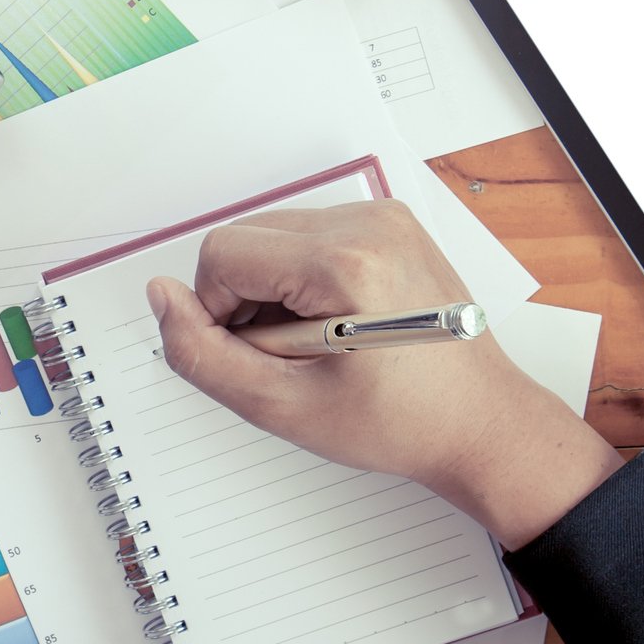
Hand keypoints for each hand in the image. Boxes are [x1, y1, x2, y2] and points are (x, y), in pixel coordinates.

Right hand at [145, 199, 620, 549]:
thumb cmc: (397, 424)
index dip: (216, 312)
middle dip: (244, 300)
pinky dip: (301, 278)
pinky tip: (332, 324)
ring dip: (271, 290)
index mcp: (345, 263)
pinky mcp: (391, 224)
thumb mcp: (281, 406)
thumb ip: (202, 354)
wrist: (481, 424)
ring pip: (272, 236)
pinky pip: (308, 236)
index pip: (223, 254)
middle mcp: (369, 224)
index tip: (255, 357)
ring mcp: (385, 218)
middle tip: (286, 357)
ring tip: (314, 344)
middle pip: (246, 238)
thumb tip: (162, 298)